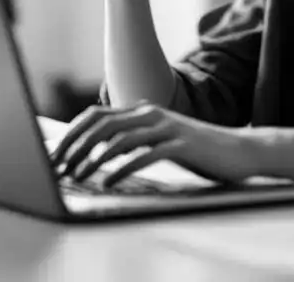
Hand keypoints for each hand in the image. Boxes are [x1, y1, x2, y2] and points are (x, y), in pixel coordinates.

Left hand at [49, 101, 257, 187]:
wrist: (237, 150)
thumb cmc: (195, 148)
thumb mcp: (160, 138)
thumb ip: (135, 136)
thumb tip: (104, 143)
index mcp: (142, 112)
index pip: (96, 115)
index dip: (72, 132)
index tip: (56, 153)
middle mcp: (151, 115)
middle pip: (103, 124)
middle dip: (76, 146)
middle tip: (60, 168)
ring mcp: (167, 128)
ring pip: (121, 139)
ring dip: (96, 159)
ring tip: (80, 176)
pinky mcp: (181, 144)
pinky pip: (146, 155)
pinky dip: (124, 168)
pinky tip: (111, 182)